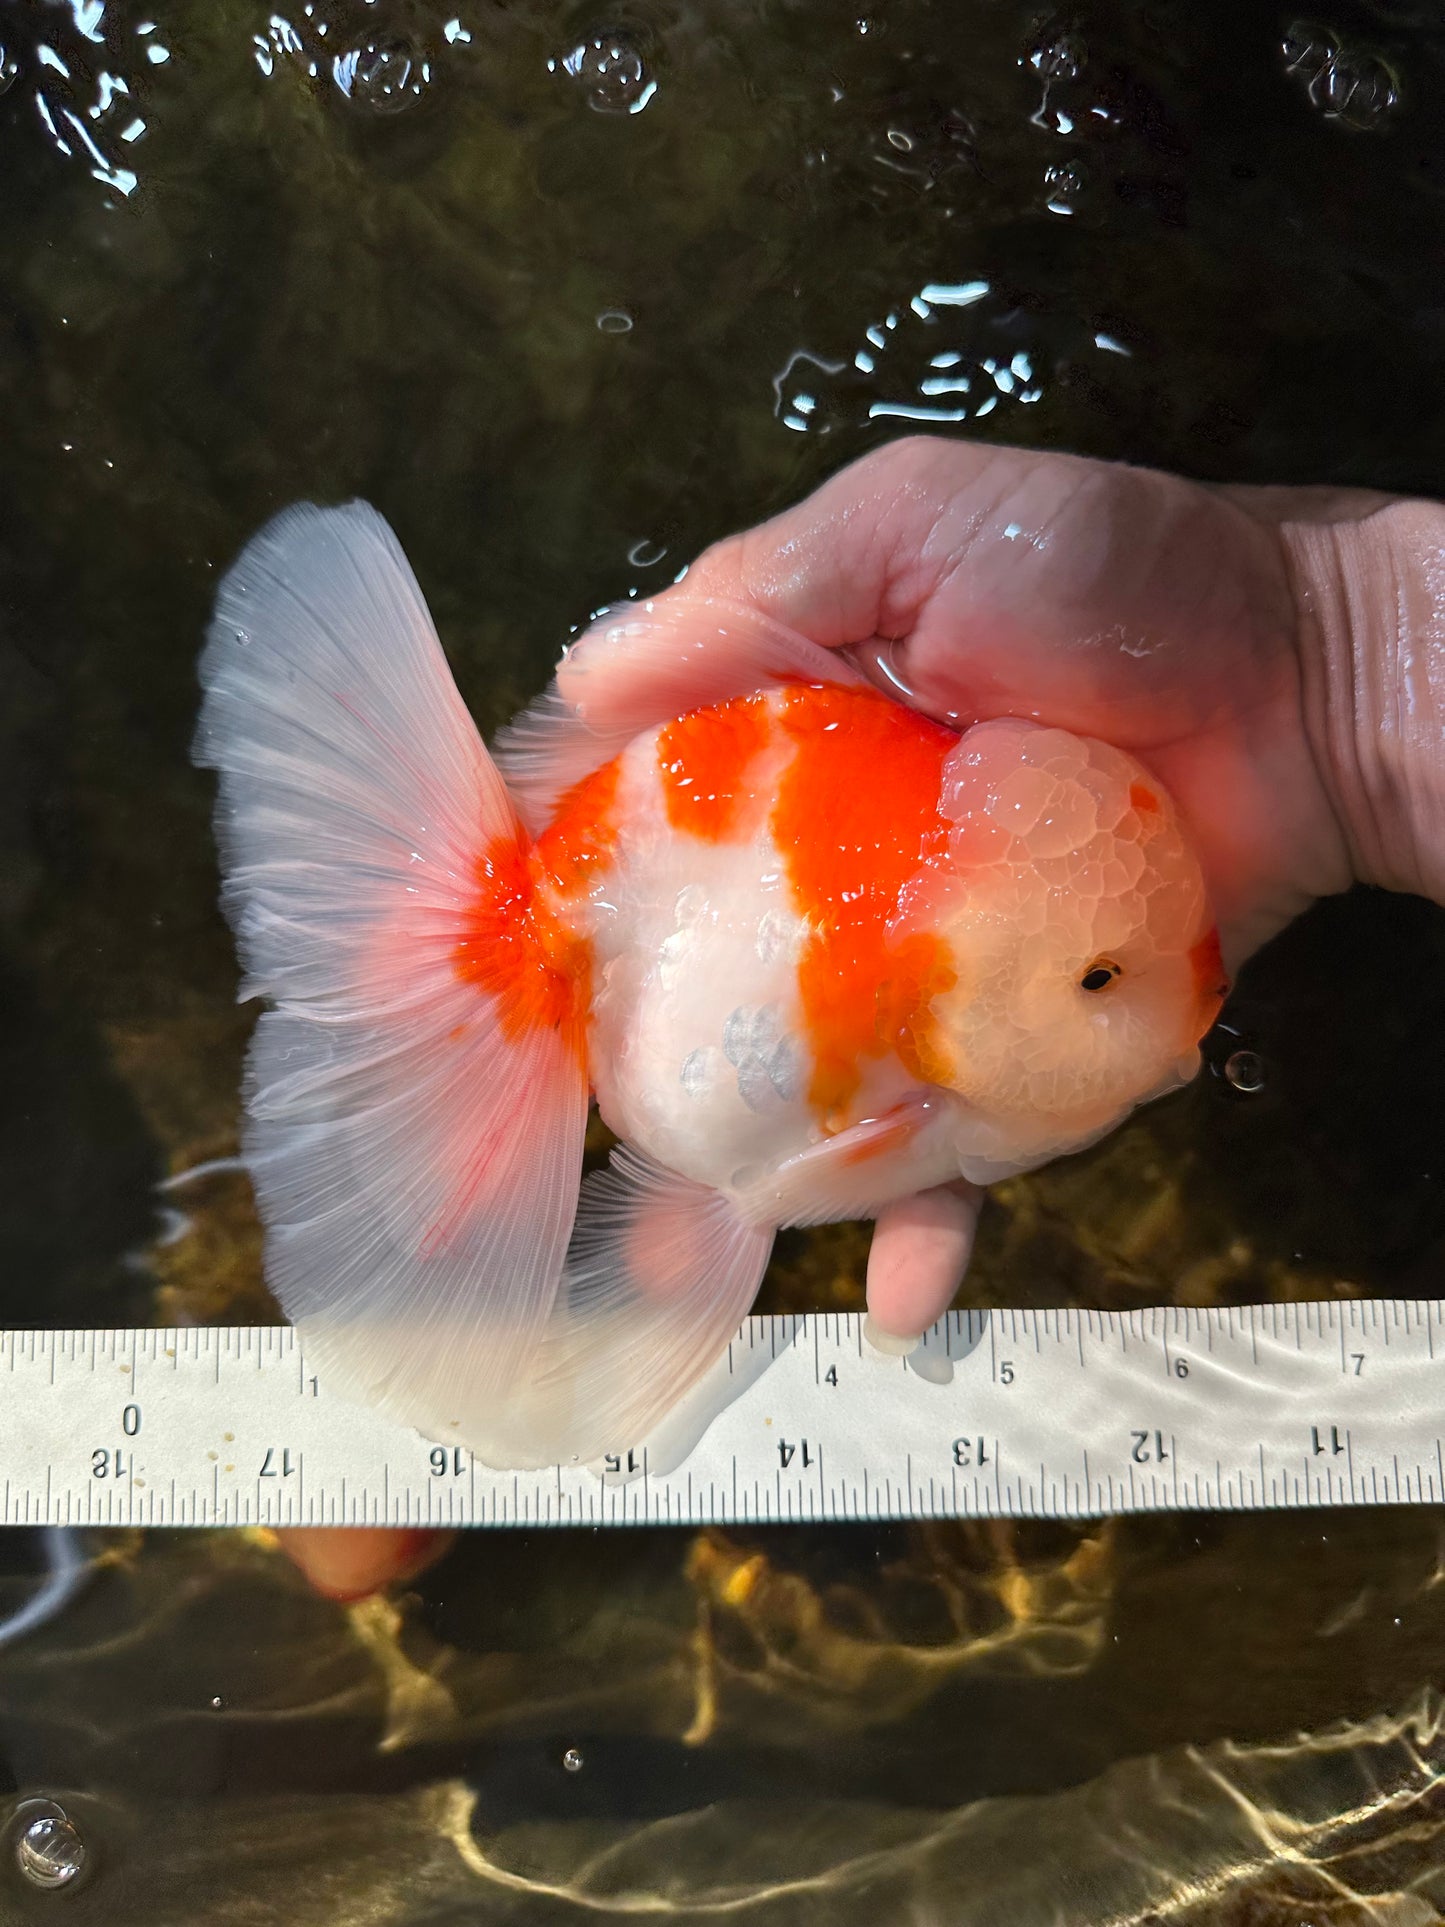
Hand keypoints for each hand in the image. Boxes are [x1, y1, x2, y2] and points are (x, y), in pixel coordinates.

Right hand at [556, 435, 1443, 1335]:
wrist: (1305, 684)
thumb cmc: (1112, 579)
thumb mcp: (915, 528)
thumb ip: (758, 594)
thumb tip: (584, 678)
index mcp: (786, 744)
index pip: (641, 819)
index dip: (564, 887)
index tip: (499, 959)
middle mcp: (837, 872)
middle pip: (705, 981)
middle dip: (629, 1062)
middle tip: (565, 1136)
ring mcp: (925, 971)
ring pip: (815, 1088)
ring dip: (749, 1174)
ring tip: (683, 1261)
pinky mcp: (1023, 1037)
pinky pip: (965, 1142)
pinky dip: (930, 1223)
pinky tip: (900, 1299)